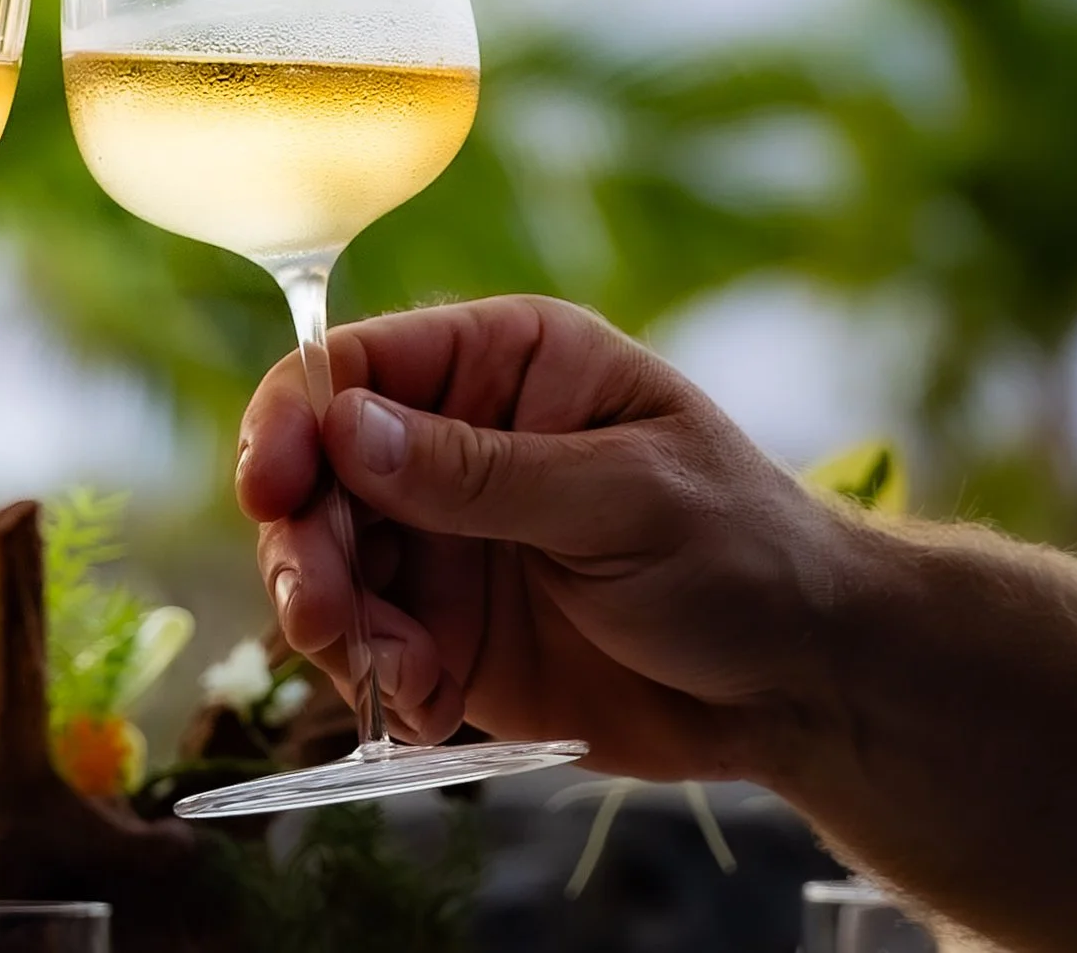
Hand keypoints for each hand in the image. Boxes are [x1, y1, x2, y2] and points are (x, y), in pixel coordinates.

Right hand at [236, 295, 844, 782]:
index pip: (356, 366)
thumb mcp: (622, 496)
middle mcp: (451, 446)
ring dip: (332, 623)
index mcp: (501, 367)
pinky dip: (377, 686)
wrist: (804, 682)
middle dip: (304, 545)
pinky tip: (430, 709)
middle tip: (324, 612)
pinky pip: (367, 653)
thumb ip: (480, 471)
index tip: (272, 489)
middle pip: (316, 475)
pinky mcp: (445, 634)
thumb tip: (346, 428)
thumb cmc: (743, 549)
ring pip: (324, 567)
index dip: (294, 420)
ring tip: (392, 672)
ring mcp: (443, 543)